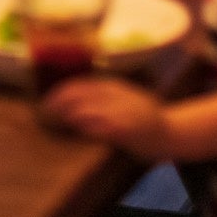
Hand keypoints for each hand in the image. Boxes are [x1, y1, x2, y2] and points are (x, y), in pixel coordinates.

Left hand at [42, 77, 171, 156]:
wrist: (172, 131)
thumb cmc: (145, 118)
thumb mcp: (125, 98)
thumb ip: (104, 95)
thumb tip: (75, 99)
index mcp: (114, 86)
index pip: (80, 85)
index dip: (60, 92)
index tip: (47, 100)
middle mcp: (115, 95)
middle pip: (78, 95)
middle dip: (57, 103)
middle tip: (44, 113)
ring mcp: (120, 111)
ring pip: (85, 109)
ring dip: (66, 115)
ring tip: (53, 122)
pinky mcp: (125, 128)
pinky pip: (99, 126)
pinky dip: (84, 127)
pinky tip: (75, 129)